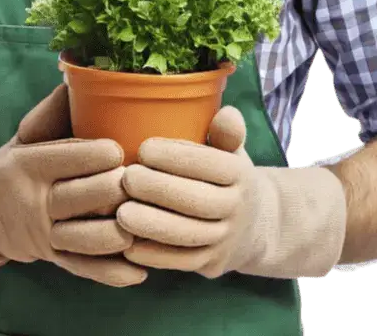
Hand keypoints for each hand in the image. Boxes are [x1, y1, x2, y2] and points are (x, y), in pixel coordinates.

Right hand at [0, 84, 147, 286]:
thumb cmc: (19, 162)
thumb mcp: (26, 133)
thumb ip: (53, 110)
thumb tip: (78, 74)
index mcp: (26, 165)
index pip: (63, 158)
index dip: (95, 154)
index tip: (122, 148)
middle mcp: (33, 202)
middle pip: (80, 198)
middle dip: (115, 190)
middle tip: (143, 180)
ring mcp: (43, 236)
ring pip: (85, 240)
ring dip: (119, 232)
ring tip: (147, 220)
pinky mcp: (53, 259)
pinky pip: (84, 270)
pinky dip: (113, 273)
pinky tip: (140, 269)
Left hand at [117, 106, 346, 278]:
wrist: (255, 226)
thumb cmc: (227, 176)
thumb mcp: (232, 151)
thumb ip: (226, 132)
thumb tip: (227, 112)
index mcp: (240, 173)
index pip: (211, 164)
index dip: (176, 157)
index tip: (143, 148)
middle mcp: (238, 208)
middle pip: (198, 201)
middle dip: (159, 190)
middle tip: (126, 179)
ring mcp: (226, 239)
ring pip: (189, 235)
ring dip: (153, 226)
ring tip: (121, 213)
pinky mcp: (212, 264)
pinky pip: (182, 262)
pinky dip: (154, 255)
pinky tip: (128, 243)